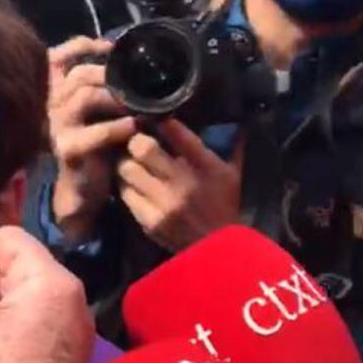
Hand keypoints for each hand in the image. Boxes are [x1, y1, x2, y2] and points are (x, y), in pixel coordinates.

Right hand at [48, 38, 136, 242]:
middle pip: (79, 74)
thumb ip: (102, 87)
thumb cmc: (95, 145)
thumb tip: (125, 58)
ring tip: (139, 104)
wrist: (83, 187)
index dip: (81, 45)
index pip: (57, 57)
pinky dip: (120, 127)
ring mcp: (58, 127)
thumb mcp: (96, 111)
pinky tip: (135, 128)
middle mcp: (51, 105)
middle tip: (136, 82)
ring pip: (86, 97)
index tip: (110, 46)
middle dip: (110, 74)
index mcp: (56, 92)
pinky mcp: (70, 148)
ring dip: (117, 98)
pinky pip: (98, 132)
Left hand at [117, 120, 243, 250]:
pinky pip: (124, 193)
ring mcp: (163, 204)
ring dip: (126, 162)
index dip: (161, 120)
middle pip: (141, 147)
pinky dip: (126, 185)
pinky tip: (132, 183)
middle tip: (137, 140)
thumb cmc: (226, 205)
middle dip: (136, 140)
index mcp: (207, 167)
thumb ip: (233, 143)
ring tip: (131, 161)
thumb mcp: (233, 173)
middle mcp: (184, 184)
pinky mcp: (148, 221)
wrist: (219, 250)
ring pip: (126, 169)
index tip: (154, 117)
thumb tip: (238, 112)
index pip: (177, 132)